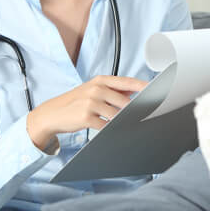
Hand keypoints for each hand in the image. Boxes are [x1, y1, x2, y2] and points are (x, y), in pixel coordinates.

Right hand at [26, 75, 147, 150]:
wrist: (52, 114)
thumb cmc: (75, 102)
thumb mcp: (93, 90)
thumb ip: (114, 90)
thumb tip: (138, 90)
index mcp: (100, 81)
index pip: (128, 82)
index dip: (144, 87)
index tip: (157, 91)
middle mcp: (96, 89)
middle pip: (125, 101)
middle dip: (134, 110)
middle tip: (143, 115)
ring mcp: (90, 103)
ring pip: (117, 114)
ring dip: (121, 121)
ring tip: (121, 123)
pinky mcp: (85, 117)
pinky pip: (105, 125)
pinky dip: (110, 129)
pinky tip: (110, 130)